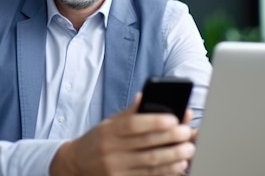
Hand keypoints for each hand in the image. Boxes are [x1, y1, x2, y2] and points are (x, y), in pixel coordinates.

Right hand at [49, 93, 195, 175]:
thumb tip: (144, 96)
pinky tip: (177, 166)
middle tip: (187, 133)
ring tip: (188, 150)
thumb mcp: (107, 123)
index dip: (155, 121)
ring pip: (150, 163)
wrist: (76, 164)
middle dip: (171, 138)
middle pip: (146, 144)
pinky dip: (165, 172)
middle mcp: (111, 150)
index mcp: (108, 132)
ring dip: (173, 157)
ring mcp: (116, 169)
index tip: (174, 119)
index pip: (133, 125)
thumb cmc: (97, 141)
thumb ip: (128, 113)